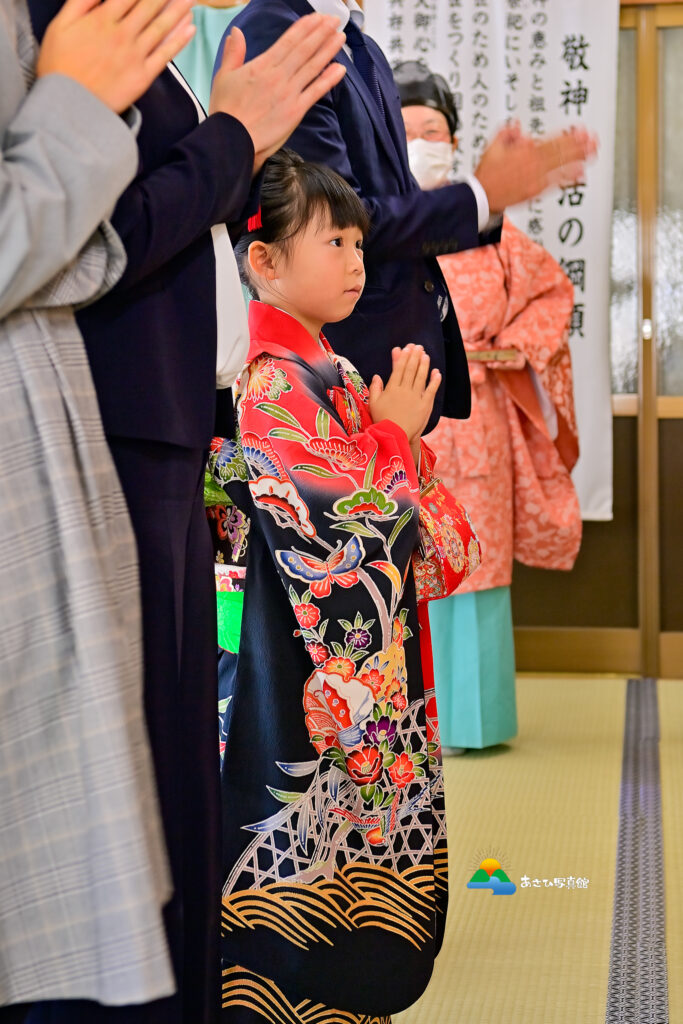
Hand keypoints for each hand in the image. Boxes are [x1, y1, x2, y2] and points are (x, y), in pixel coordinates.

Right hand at [37, 0, 194, 112]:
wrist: (69, 105)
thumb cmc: (59, 65)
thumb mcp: (61, 25)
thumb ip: (81, 1)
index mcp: (102, 19)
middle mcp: (123, 34)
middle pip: (149, 6)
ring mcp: (135, 55)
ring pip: (161, 27)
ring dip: (178, 10)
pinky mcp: (143, 76)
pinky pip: (165, 55)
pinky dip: (179, 41)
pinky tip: (190, 28)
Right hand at [209, 14, 345, 172]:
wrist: (232, 139)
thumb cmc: (226, 111)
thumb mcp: (224, 76)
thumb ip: (233, 52)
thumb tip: (236, 32)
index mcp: (262, 65)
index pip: (288, 41)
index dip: (305, 27)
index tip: (316, 18)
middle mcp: (279, 76)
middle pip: (304, 49)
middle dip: (321, 33)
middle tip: (334, 20)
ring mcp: (289, 93)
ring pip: (313, 66)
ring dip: (328, 50)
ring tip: (340, 36)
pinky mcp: (296, 111)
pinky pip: (316, 92)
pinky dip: (329, 79)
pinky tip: (340, 69)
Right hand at [368, 345, 440, 443]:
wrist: (394, 436)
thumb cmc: (381, 420)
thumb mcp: (373, 404)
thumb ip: (375, 388)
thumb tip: (377, 376)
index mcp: (392, 389)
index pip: (398, 369)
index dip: (403, 358)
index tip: (406, 348)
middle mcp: (404, 390)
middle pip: (410, 370)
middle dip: (414, 357)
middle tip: (418, 347)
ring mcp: (415, 397)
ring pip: (421, 377)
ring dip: (424, 365)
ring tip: (425, 355)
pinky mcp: (425, 405)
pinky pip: (431, 390)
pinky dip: (434, 381)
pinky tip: (436, 372)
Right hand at [475, 124, 597, 213]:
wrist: (481, 196)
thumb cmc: (486, 174)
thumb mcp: (493, 146)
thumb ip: (507, 133)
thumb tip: (518, 127)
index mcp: (524, 151)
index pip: (552, 140)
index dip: (569, 135)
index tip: (581, 130)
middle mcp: (533, 164)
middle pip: (561, 152)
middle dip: (579, 145)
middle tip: (594, 140)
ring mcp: (535, 178)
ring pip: (561, 166)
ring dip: (579, 159)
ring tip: (592, 153)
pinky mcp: (535, 191)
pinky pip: (555, 183)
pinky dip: (568, 178)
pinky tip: (580, 173)